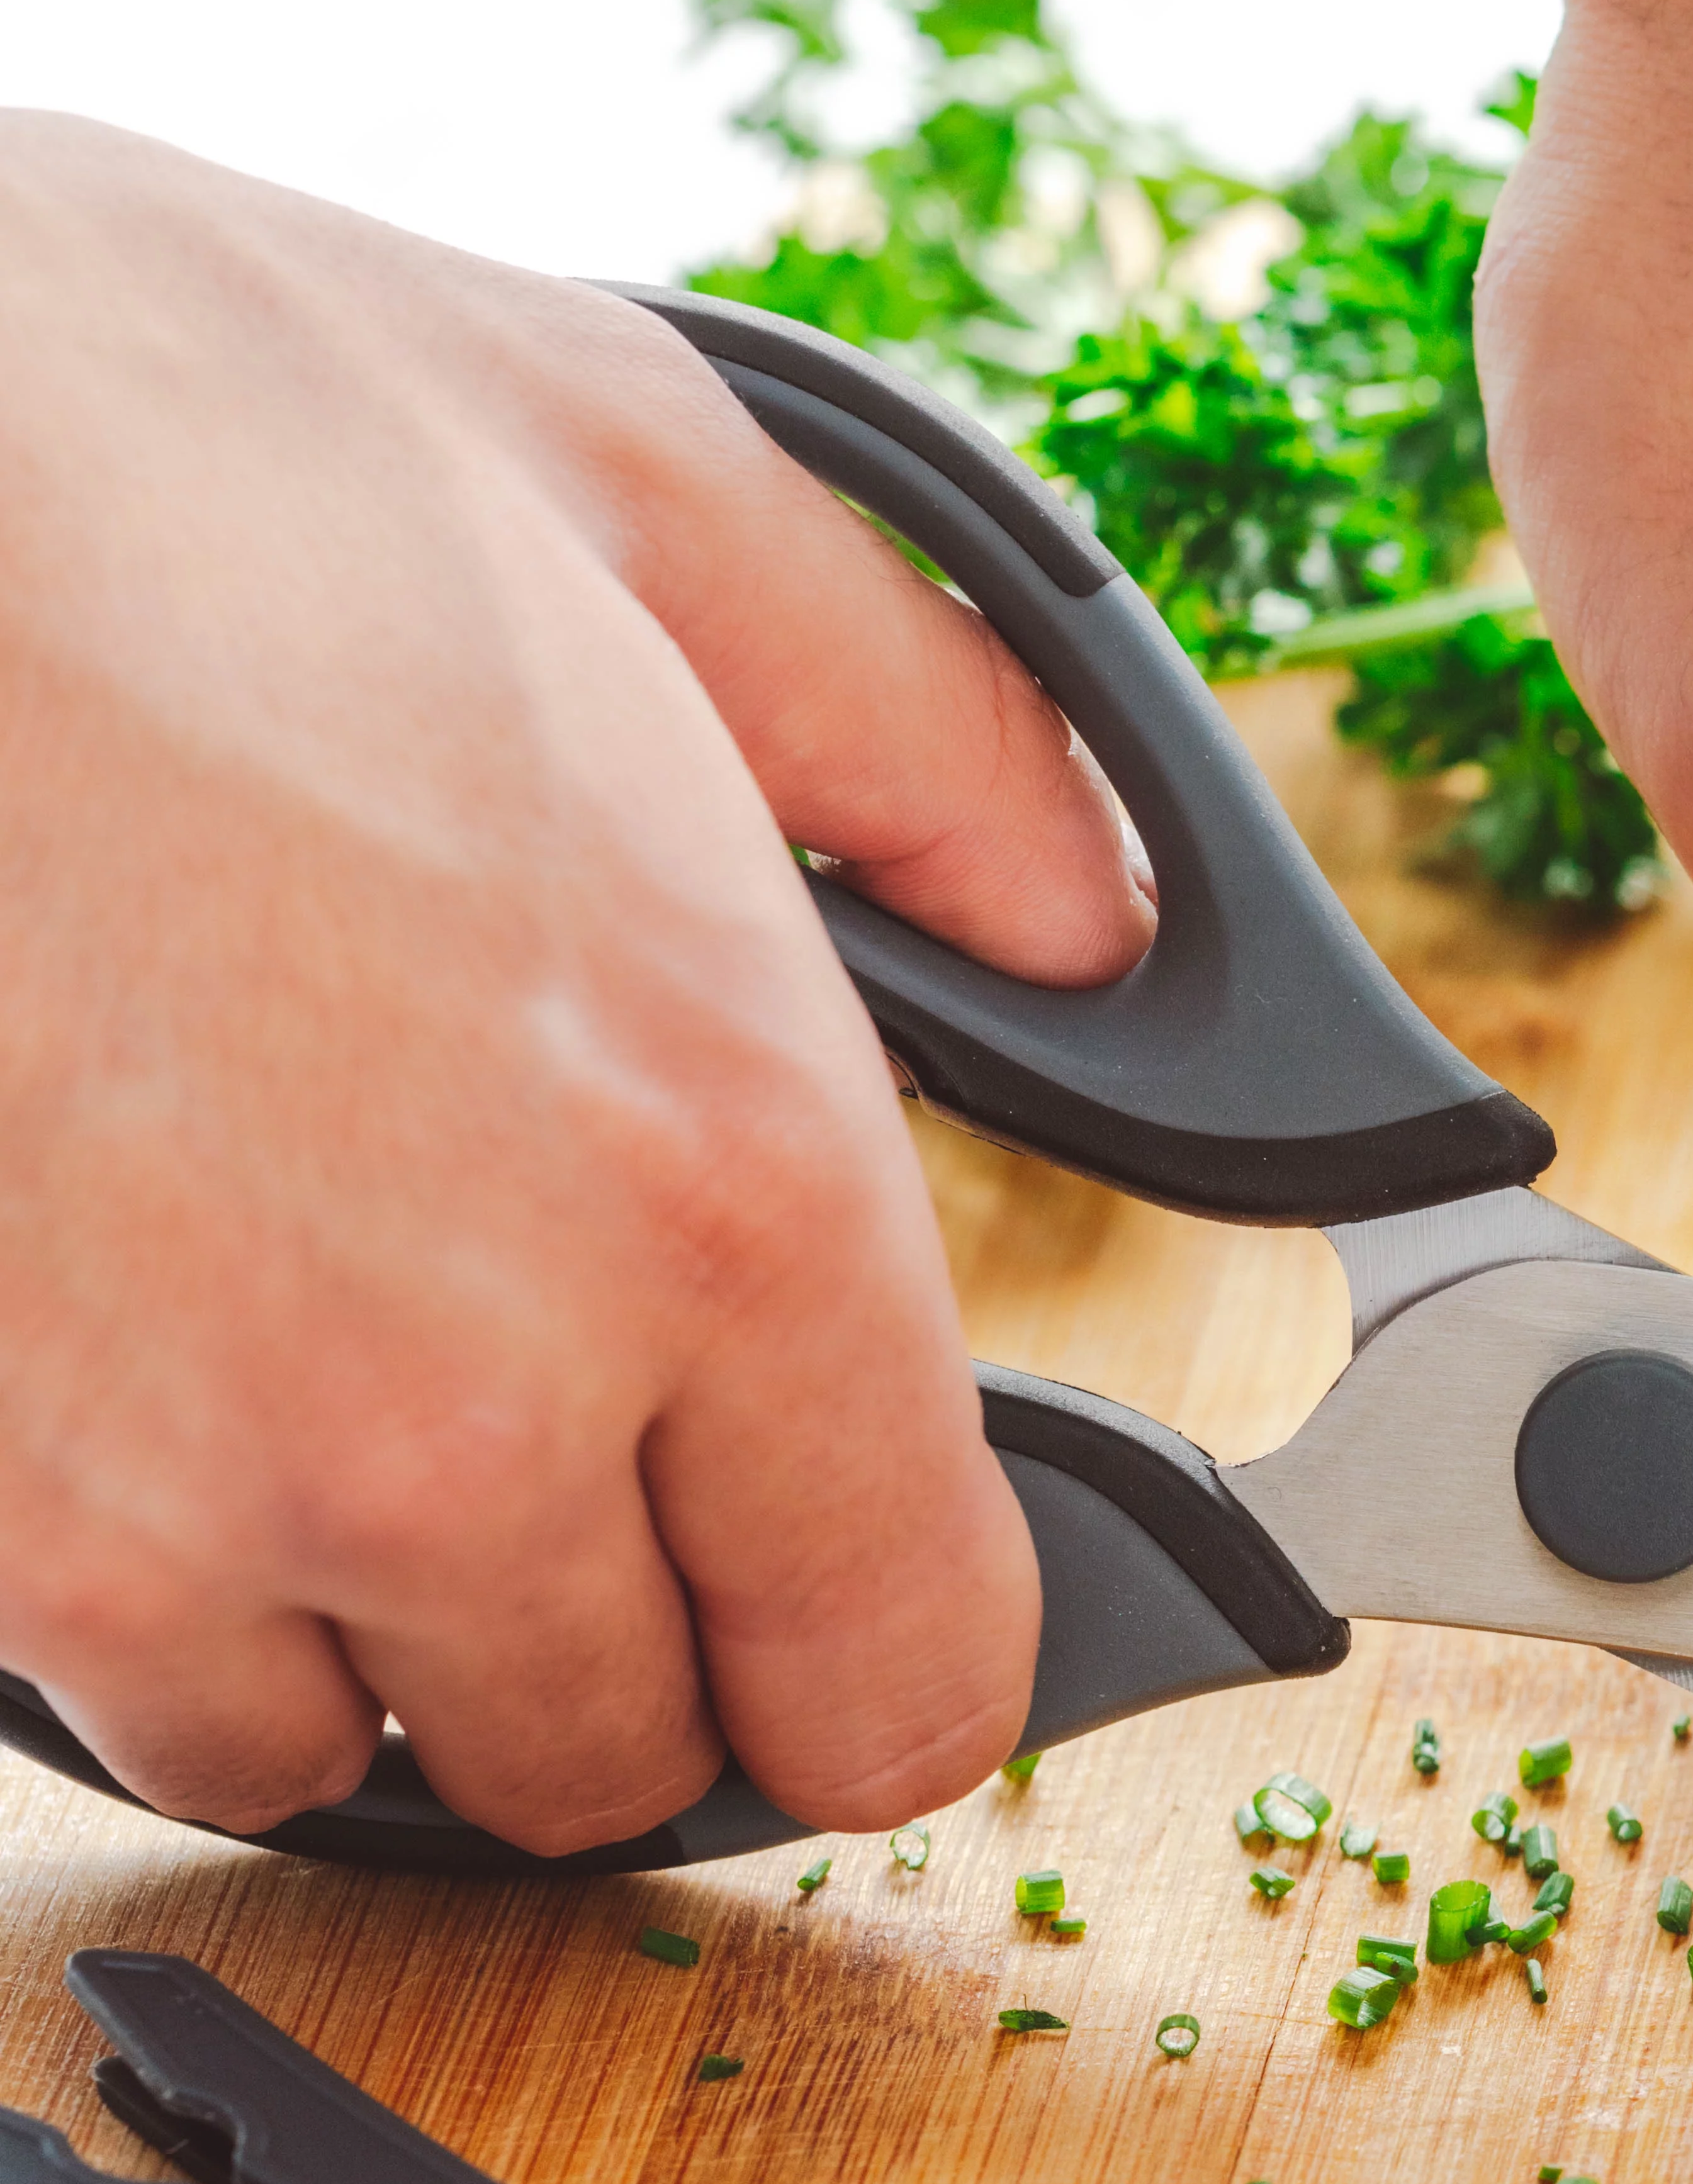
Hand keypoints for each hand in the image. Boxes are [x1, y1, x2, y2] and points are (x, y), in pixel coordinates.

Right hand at [0, 118, 1150, 1848]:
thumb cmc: (119, 425)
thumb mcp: (627, 470)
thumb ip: (929, 731)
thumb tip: (1093, 905)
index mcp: (720, 1181)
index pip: (903, 1681)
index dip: (881, 1642)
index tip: (834, 1569)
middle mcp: (469, 1404)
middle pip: (621, 1758)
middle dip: (610, 1616)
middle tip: (543, 1400)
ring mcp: (179, 1494)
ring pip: (344, 1758)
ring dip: (354, 1624)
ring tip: (298, 1357)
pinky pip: (108, 1699)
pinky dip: (135, 1591)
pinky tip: (119, 1360)